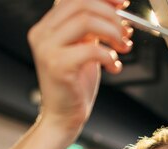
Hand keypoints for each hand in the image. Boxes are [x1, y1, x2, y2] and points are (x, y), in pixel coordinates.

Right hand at [28, 0, 132, 135]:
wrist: (64, 117)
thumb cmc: (75, 86)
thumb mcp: (84, 49)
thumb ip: (93, 29)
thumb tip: (118, 11)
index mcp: (47, 26)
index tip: (122, 4)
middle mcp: (42, 33)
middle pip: (82, 4)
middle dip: (111, 16)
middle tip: (125, 33)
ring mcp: (47, 48)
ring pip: (86, 21)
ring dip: (112, 33)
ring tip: (122, 49)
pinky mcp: (58, 65)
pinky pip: (92, 49)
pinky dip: (109, 56)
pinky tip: (113, 66)